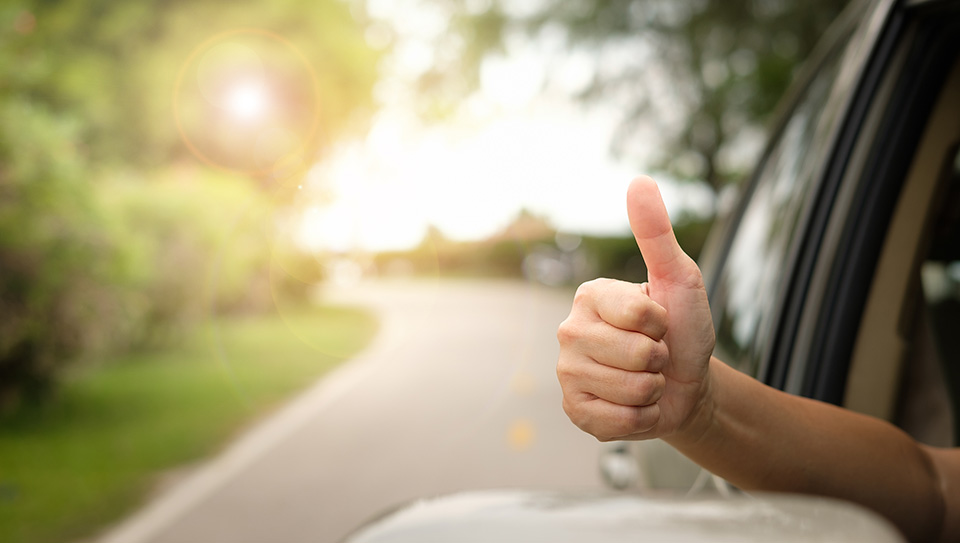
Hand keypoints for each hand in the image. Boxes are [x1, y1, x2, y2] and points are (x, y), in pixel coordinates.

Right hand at [556, 176, 714, 440]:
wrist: (687, 383)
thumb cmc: (682, 327)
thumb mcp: (678, 278)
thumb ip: (656, 233)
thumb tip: (639, 181)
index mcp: (589, 296)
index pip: (638, 315)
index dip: (663, 323)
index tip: (660, 322)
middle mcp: (568, 332)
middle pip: (635, 356)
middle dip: (660, 360)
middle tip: (655, 355)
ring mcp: (567, 373)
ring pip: (629, 390)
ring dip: (652, 390)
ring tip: (646, 379)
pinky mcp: (574, 410)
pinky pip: (617, 422)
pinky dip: (640, 419)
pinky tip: (635, 405)